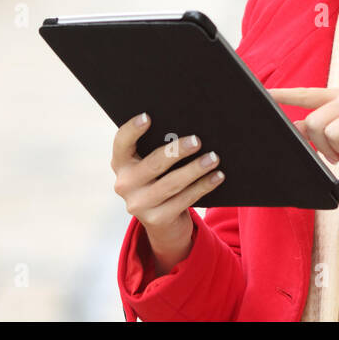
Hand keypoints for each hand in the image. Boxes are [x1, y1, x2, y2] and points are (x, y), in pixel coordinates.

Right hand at [110, 113, 225, 253]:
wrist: (161, 222)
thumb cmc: (159, 181)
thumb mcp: (150, 167)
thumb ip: (157, 150)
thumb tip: (186, 131)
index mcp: (121, 164)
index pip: (121, 143)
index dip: (132, 129)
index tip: (147, 117)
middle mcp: (124, 184)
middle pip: (153, 164)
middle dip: (177, 151)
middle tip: (197, 140)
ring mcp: (139, 205)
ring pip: (172, 183)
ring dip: (195, 169)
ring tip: (213, 158)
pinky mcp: (157, 219)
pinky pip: (184, 199)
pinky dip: (203, 186)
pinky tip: (217, 176)